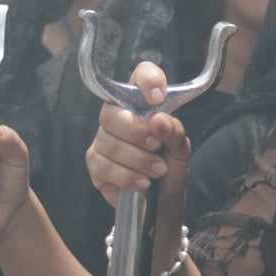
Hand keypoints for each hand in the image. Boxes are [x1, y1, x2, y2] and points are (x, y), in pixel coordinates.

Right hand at [85, 62, 189, 207]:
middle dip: (136, 131)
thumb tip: (158, 120)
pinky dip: (127, 177)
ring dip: (138, 160)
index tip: (159, 98)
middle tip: (157, 146)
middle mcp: (117, 117)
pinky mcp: (95, 165)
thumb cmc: (170, 166)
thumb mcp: (180, 149)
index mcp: (142, 104)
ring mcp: (102, 141)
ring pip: (109, 143)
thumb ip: (173, 132)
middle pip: (111, 113)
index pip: (140, 75)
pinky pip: (103, 166)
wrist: (164, 200)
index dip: (148, 79)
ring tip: (158, 170)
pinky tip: (142, 183)